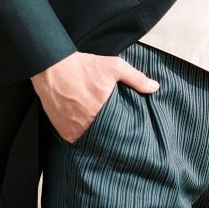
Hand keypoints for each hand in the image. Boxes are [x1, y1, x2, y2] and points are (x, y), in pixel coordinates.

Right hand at [31, 51, 158, 142]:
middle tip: (117, 132)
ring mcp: (75, 130)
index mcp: (105, 110)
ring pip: (92, 140)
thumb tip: (155, 88)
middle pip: (107, 137)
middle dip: (112, 135)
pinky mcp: (64, 132)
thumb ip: (136, 78)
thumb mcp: (114, 67)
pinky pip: (77, 140)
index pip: (122, 129)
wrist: (53, 68)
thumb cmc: (85, 66)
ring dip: (97, 136)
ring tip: (102, 130)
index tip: (131, 132)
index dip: (126, 131)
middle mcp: (89, 124)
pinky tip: (86, 127)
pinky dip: (82, 136)